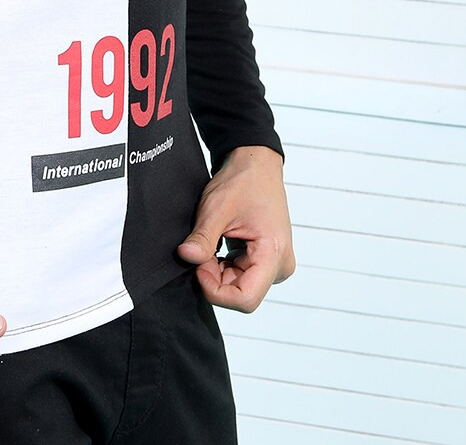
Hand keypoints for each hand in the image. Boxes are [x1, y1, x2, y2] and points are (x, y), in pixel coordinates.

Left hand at [176, 146, 294, 311]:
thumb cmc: (243, 182)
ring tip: (211, 241)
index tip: (198, 266)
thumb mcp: (216, 208)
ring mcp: (275, 265)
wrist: (256, 166)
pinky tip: (219, 244)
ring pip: (239, 287)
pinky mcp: (267, 262)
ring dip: (218, 271)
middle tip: (200, 249)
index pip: (245, 299)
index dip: (216, 290)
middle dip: (214, 278)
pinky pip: (241, 277)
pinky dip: (223, 266)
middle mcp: (280, 265)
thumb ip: (202, 237)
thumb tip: (185, 256)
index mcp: (274, 254)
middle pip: (241, 294)